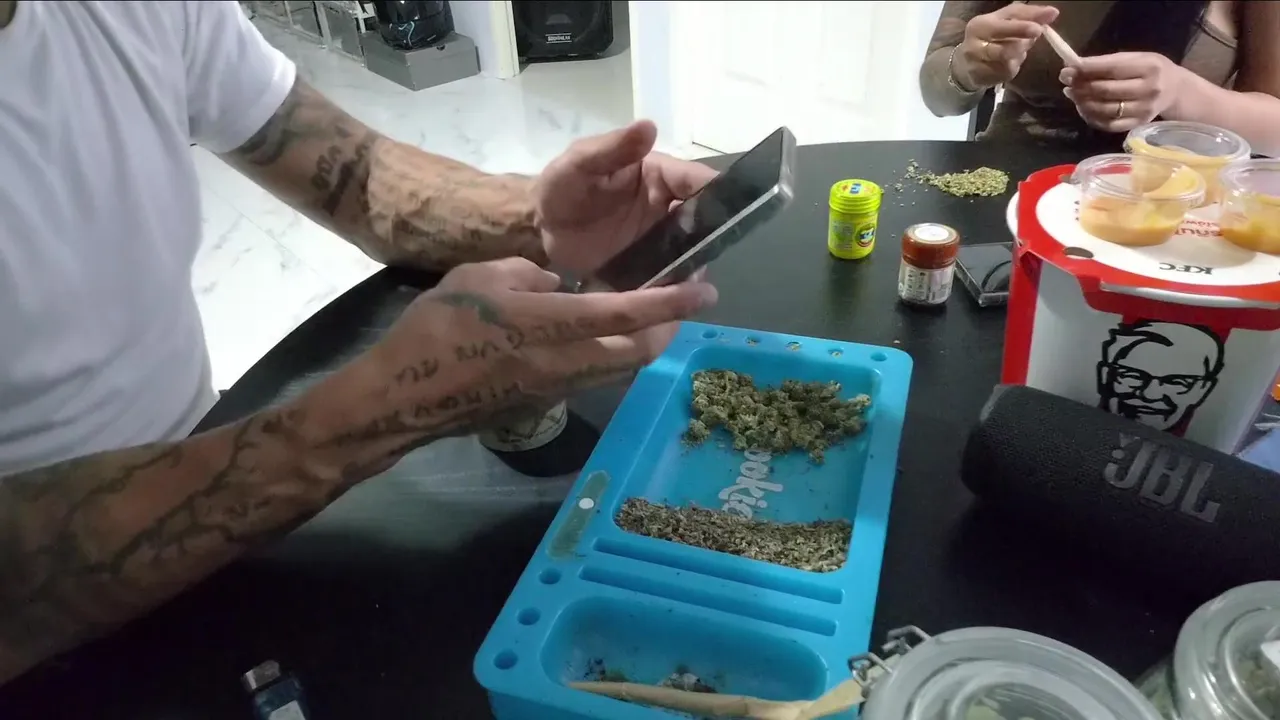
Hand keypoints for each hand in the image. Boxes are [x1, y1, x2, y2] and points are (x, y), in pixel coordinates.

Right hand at [328, 257, 717, 472]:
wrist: (402, 398)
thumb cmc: (435, 330)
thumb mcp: (478, 277)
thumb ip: (526, 274)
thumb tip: (555, 285)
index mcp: (547, 326)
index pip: (624, 314)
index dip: (670, 303)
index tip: (705, 292)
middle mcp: (562, 364)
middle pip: (636, 353)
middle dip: (667, 330)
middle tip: (680, 304)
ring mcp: (554, 391)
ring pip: (618, 370)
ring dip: (640, 346)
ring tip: (648, 318)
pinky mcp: (542, 403)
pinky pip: (591, 378)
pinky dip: (609, 357)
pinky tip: (598, 338)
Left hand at [535, 121, 716, 275]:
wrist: (538, 228)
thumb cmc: (561, 187)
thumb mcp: (580, 162)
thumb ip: (613, 147)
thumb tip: (649, 126)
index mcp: (661, 176)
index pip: (700, 181)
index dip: (717, 196)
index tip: (729, 216)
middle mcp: (668, 207)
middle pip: (705, 221)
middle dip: (711, 239)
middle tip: (704, 260)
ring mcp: (660, 241)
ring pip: (692, 253)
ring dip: (694, 267)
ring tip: (688, 286)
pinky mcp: (648, 268)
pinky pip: (670, 278)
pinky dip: (674, 289)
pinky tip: (671, 301)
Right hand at [954, 4, 1059, 89]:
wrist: (965, 64)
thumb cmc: (990, 38)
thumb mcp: (1005, 21)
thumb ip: (1027, 16)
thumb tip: (1053, 13)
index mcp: (981, 24)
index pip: (1002, 25)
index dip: (1023, 26)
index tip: (1040, 29)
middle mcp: (975, 44)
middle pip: (1004, 47)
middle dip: (1022, 42)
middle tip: (1036, 35)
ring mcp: (978, 63)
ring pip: (1007, 59)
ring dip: (1019, 54)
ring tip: (1019, 50)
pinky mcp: (983, 77)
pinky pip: (1007, 71)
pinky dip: (1014, 65)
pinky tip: (1010, 62)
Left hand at [1061, 52, 1187, 132]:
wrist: (1175, 90)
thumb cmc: (1150, 70)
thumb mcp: (1135, 58)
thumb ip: (1106, 62)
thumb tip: (1073, 66)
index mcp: (1149, 67)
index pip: (1112, 69)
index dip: (1087, 70)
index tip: (1067, 69)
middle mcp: (1149, 90)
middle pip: (1106, 90)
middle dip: (1081, 86)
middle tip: (1067, 82)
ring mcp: (1144, 110)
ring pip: (1104, 109)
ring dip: (1082, 102)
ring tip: (1072, 94)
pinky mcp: (1138, 125)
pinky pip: (1108, 124)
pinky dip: (1091, 117)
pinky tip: (1083, 108)